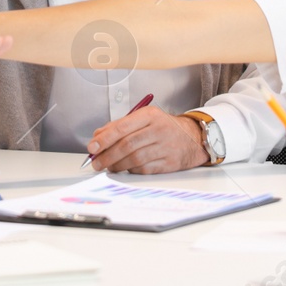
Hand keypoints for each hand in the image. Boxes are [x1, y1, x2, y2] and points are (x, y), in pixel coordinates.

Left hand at [83, 109, 208, 173]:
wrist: (193, 137)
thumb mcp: (143, 118)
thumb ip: (119, 126)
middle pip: (127, 145)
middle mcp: (158, 130)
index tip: (93, 147)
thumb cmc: (163, 127)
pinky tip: (126, 168)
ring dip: (117, 165)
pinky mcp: (170, 163)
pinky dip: (131, 170)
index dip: (105, 139)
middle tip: (96, 162)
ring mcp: (165, 147)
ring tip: (109, 166)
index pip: (122, 128)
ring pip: (134, 159)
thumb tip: (98, 137)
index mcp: (149, 116)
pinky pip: (144, 169)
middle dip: (107, 156)